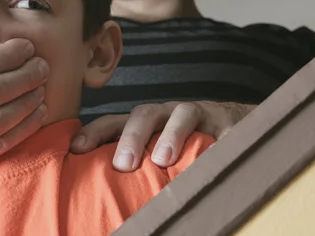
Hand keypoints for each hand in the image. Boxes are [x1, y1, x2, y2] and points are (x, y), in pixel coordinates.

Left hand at [70, 101, 254, 170]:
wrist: (237, 126)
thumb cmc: (186, 145)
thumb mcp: (156, 153)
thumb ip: (136, 168)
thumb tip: (105, 198)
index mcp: (145, 123)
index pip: (113, 122)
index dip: (94, 132)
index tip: (76, 149)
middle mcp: (167, 115)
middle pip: (144, 115)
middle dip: (130, 137)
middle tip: (122, 164)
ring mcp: (198, 115)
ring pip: (182, 114)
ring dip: (170, 135)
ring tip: (162, 160)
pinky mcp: (227, 122)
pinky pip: (224, 130)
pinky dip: (220, 142)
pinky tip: (215, 158)